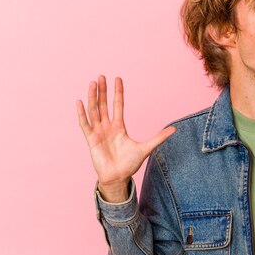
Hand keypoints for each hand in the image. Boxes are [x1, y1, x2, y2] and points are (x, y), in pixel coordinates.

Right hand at [76, 76, 175, 201]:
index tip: (118, 79)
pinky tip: (80, 102)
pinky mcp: (91, 140)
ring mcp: (98, 132)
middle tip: (101, 76)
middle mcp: (107, 127)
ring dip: (93, 97)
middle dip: (103, 91)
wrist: (118, 178)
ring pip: (94, 111)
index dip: (117, 93)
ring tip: (93, 83)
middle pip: (104, 105)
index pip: (118, 105)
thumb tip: (174, 129)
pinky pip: (85, 124)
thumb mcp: (146, 148)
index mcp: (119, 127)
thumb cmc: (130, 164)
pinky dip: (82, 113)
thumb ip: (159, 137)